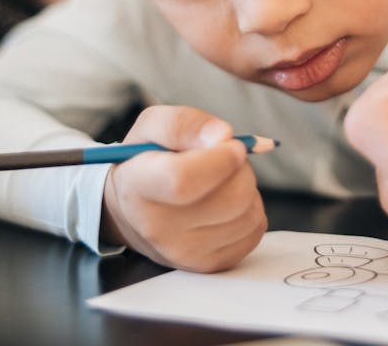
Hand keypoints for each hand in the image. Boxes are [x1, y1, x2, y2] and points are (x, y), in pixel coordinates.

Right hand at [101, 105, 266, 271]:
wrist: (133, 210)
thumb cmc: (145, 162)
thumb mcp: (152, 126)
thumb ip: (185, 123)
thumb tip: (223, 136)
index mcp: (138, 186)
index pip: (183, 181)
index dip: (219, 160)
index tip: (233, 145)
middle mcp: (157, 227)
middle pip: (230, 199)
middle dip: (240, 168)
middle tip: (226, 157)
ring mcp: (184, 252)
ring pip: (248, 213)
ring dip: (246, 187)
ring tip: (221, 180)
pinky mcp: (208, 264)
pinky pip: (254, 230)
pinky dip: (250, 209)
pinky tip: (225, 202)